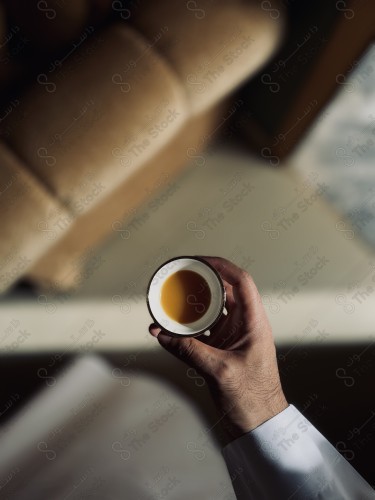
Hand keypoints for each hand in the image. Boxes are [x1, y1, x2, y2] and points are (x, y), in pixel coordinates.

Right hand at [149, 256, 287, 439]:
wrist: (258, 424)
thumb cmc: (252, 398)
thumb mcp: (220, 371)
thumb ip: (190, 351)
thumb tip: (161, 334)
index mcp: (253, 322)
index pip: (241, 282)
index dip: (221, 266)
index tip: (198, 261)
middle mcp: (242, 324)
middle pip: (222, 291)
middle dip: (199, 281)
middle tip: (178, 275)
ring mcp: (230, 336)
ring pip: (209, 310)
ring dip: (188, 305)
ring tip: (167, 300)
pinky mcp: (219, 349)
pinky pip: (199, 331)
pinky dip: (182, 329)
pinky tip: (164, 330)